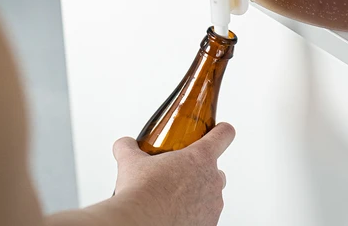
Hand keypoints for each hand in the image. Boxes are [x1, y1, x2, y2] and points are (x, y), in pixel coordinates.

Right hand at [112, 123, 235, 225]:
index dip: (222, 130)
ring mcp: (213, 204)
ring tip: (173, 199)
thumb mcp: (131, 162)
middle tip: (179, 176)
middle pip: (216, 168)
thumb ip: (129, 147)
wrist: (141, 224)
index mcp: (200, 157)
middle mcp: (212, 179)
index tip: (220, 130)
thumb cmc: (141, 192)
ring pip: (211, 194)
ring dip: (198, 194)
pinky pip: (206, 216)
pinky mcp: (209, 224)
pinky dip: (194, 215)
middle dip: (200, 171)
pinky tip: (175, 216)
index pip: (224, 134)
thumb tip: (124, 144)